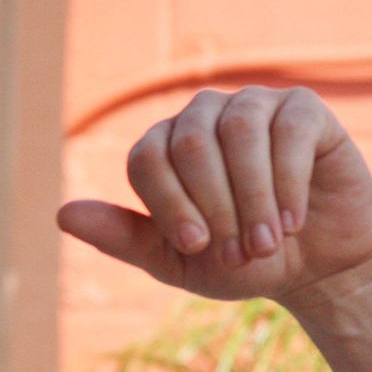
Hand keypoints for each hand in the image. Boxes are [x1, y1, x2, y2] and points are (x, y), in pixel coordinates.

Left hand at [58, 86, 371, 306]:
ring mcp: (249, 105)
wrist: (309, 266)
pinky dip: (288, 183)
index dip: (170, 205)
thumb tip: (62, 215)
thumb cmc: (234, 260)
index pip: (147, 159)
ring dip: (252, 200)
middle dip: (214, 208)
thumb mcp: (171, 259)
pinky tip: (293, 220)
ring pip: (238, 134)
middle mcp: (200, 117)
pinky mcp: (299, 108)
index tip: (195, 246)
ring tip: (266, 243)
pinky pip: (286, 131)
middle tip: (236, 253)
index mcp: (162, 147)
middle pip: (190, 145)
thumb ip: (120, 237)